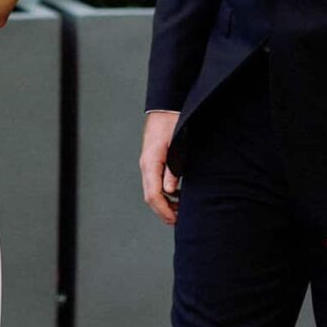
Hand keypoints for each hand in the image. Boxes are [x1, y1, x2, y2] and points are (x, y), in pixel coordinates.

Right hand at [140, 109, 180, 225]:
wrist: (166, 105)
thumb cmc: (174, 122)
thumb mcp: (177, 146)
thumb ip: (173, 169)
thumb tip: (170, 191)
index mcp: (151, 162)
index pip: (153, 195)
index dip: (163, 210)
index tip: (174, 220)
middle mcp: (146, 164)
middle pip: (150, 196)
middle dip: (163, 211)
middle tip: (178, 220)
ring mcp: (148, 162)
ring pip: (152, 190)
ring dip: (164, 203)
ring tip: (180, 210)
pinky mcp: (153, 160)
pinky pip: (155, 182)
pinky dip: (165, 192)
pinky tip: (177, 194)